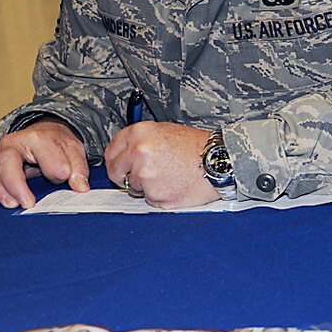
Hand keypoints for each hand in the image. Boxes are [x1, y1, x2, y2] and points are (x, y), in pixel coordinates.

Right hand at [0, 119, 89, 208]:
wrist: (42, 137)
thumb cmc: (56, 146)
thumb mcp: (74, 151)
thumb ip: (78, 168)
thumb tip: (80, 187)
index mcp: (36, 137)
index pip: (42, 151)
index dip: (55, 167)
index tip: (64, 178)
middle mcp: (11, 144)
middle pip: (5, 161)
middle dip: (15, 184)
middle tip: (28, 204)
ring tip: (12, 204)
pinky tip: (2, 200)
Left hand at [102, 122, 220, 208]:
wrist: (220, 162)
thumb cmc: (198, 147)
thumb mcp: (166, 132)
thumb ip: (142, 142)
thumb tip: (127, 156)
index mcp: (139, 133)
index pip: (111, 151)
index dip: (115, 161)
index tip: (120, 167)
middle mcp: (139, 152)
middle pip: (116, 172)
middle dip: (125, 177)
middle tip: (144, 177)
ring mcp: (146, 175)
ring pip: (134, 187)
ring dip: (147, 187)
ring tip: (171, 177)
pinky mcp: (156, 194)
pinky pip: (150, 199)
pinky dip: (161, 196)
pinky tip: (176, 185)